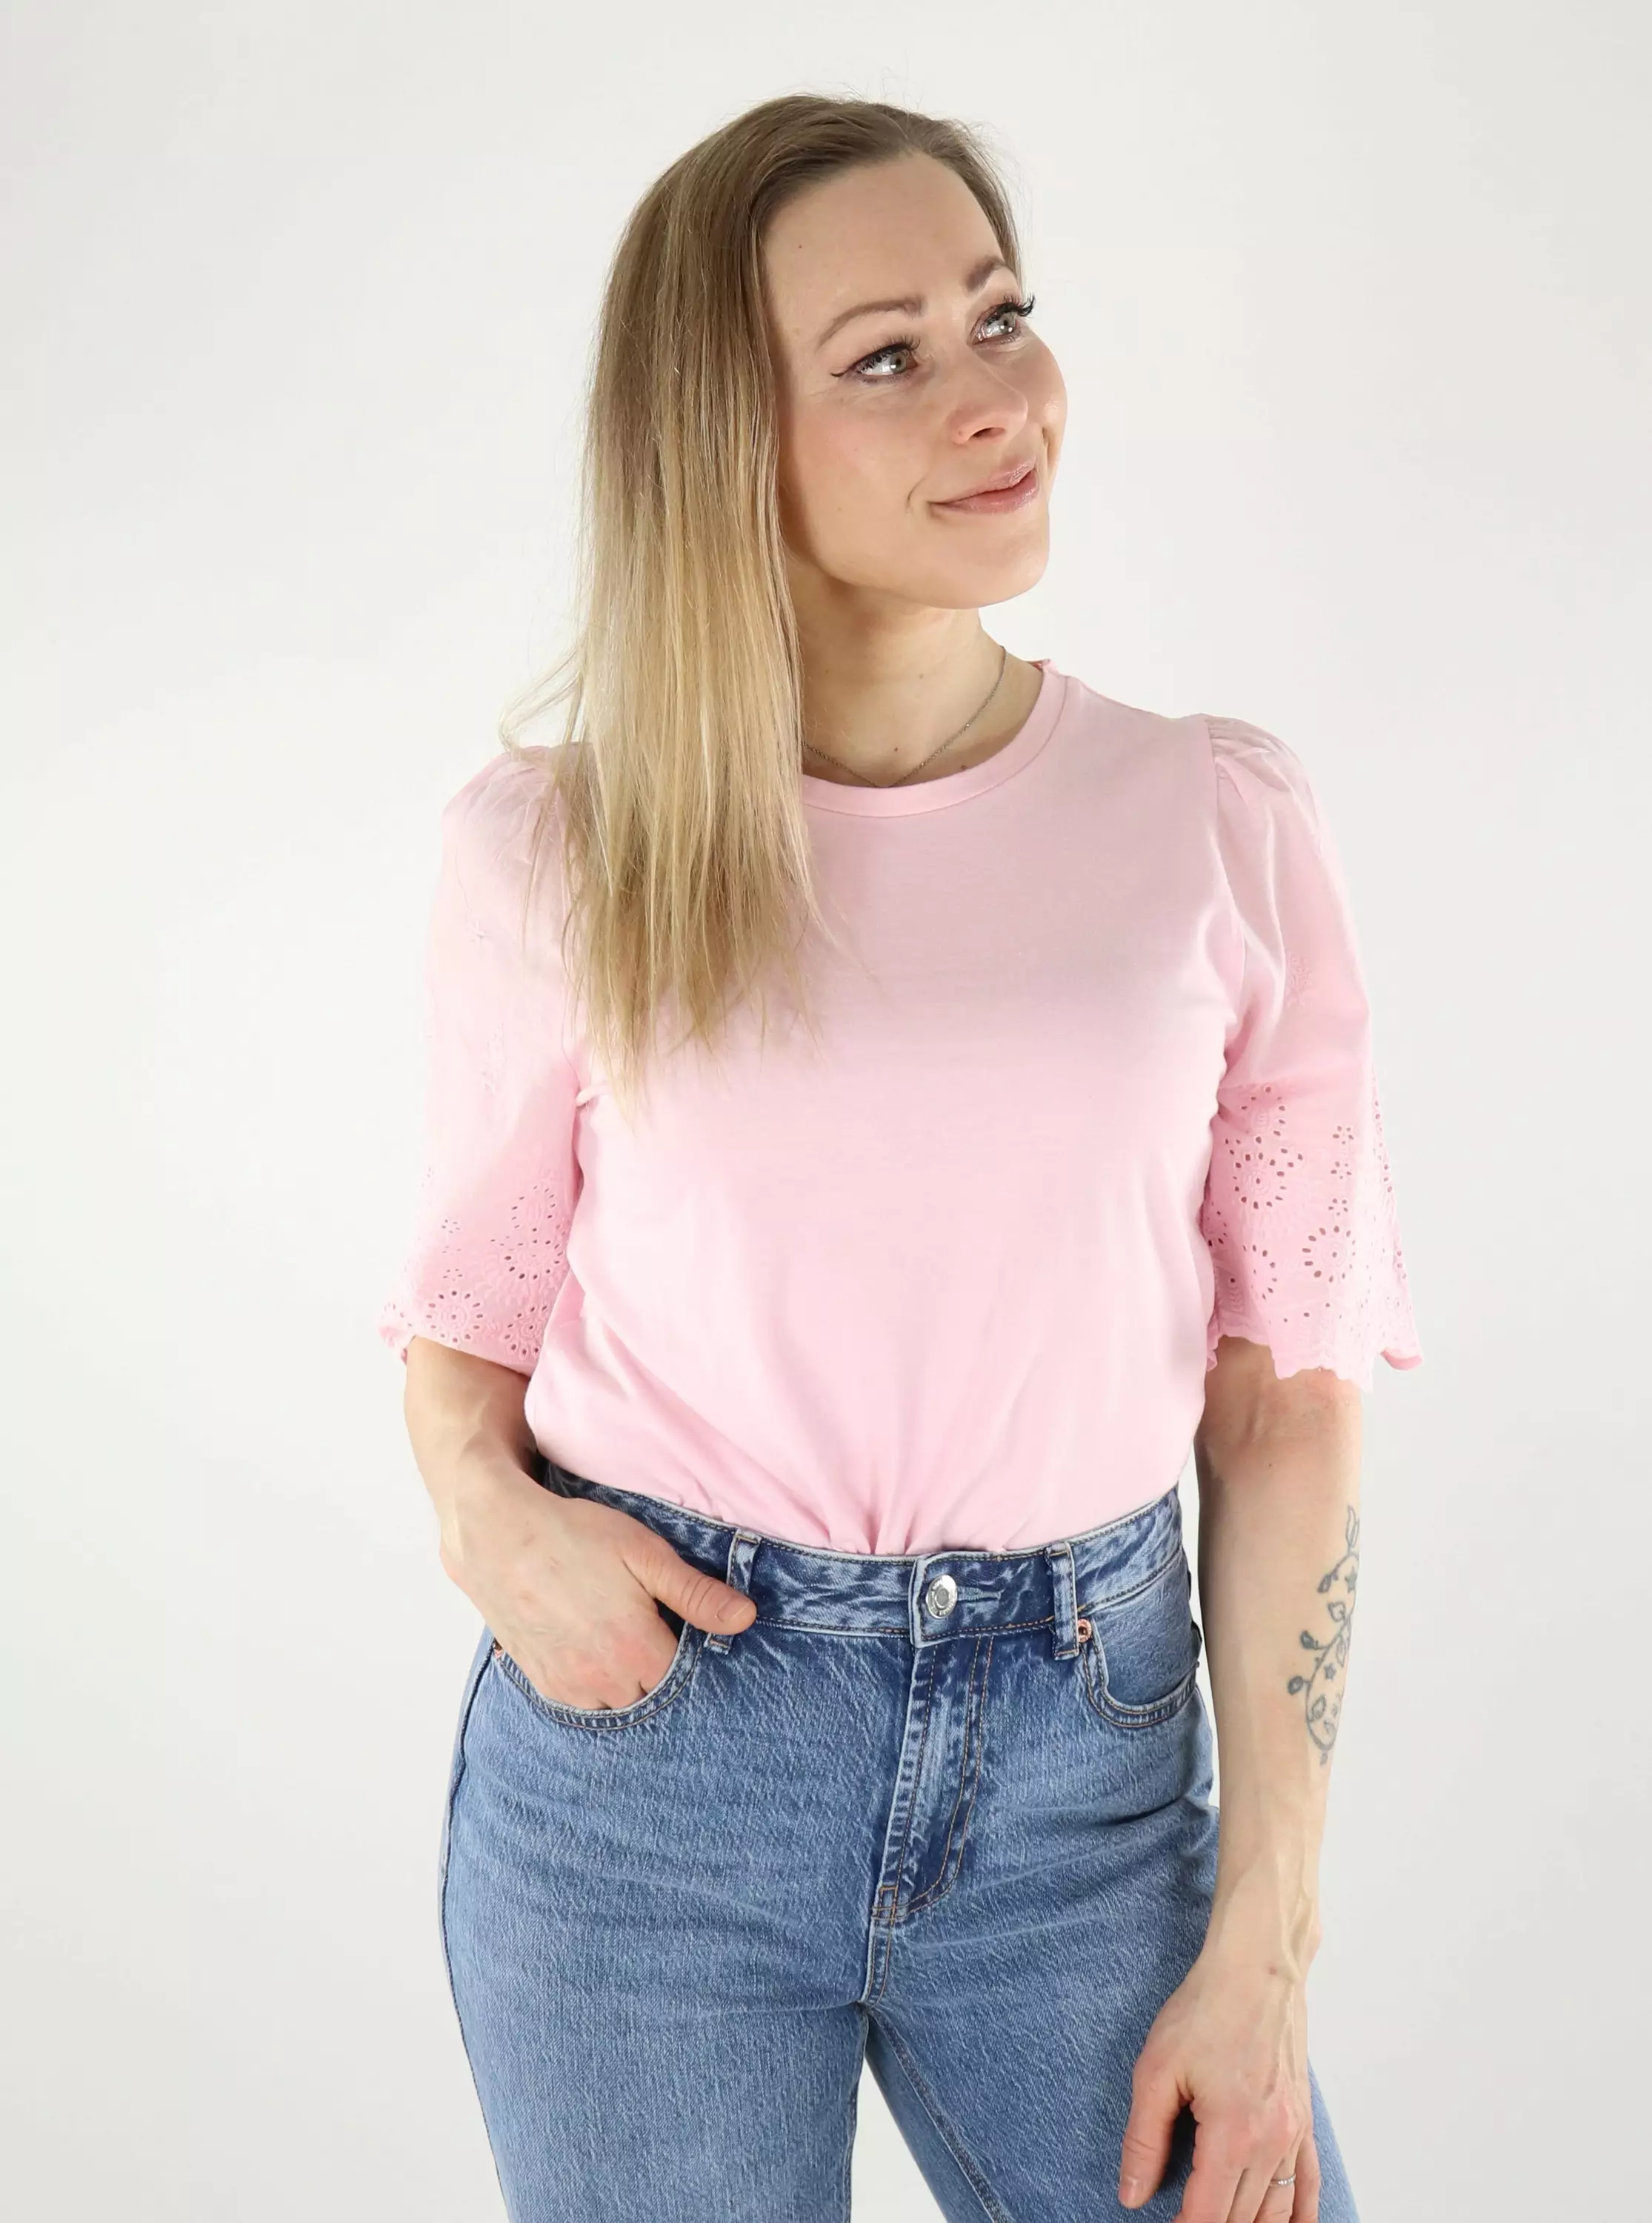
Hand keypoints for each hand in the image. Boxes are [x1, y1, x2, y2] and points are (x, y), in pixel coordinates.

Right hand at [437, 1459, 757, 1707]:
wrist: (497, 1535)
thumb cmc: (573, 1536)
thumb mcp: (644, 1553)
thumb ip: (695, 1594)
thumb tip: (745, 1618)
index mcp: (636, 1651)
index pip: (685, 1678)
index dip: (691, 1652)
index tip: (682, 1625)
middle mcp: (602, 1681)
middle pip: (652, 1695)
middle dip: (659, 1669)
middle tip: (651, 1625)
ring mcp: (568, 1686)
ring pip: (617, 1702)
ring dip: (627, 1680)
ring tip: (621, 1635)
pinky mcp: (541, 1681)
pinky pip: (582, 1699)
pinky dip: (595, 1682)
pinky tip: (593, 1645)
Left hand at [1118, 1938, 1318, 2221]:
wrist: (1257, 1969)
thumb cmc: (1205, 2010)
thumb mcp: (1156, 2070)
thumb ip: (1143, 2139)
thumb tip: (1131, 2194)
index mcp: (1232, 2136)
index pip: (1206, 2217)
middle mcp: (1270, 2144)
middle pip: (1240, 2220)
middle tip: (1182, 2220)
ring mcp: (1293, 2135)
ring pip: (1277, 2212)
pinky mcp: (1303, 2122)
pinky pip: (1308, 2186)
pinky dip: (1299, 2216)